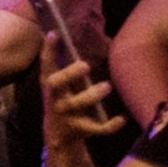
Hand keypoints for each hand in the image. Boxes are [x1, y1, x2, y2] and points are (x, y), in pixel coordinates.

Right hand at [39, 40, 127, 158]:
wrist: (58, 134)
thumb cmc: (62, 100)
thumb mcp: (59, 85)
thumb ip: (64, 67)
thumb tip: (72, 37)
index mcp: (50, 84)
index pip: (46, 64)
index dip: (48, 49)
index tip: (55, 33)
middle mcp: (55, 98)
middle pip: (56, 84)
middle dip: (69, 74)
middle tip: (85, 65)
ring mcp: (66, 114)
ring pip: (78, 104)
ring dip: (92, 95)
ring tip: (106, 85)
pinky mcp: (80, 129)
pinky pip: (96, 128)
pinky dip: (110, 125)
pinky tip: (121, 118)